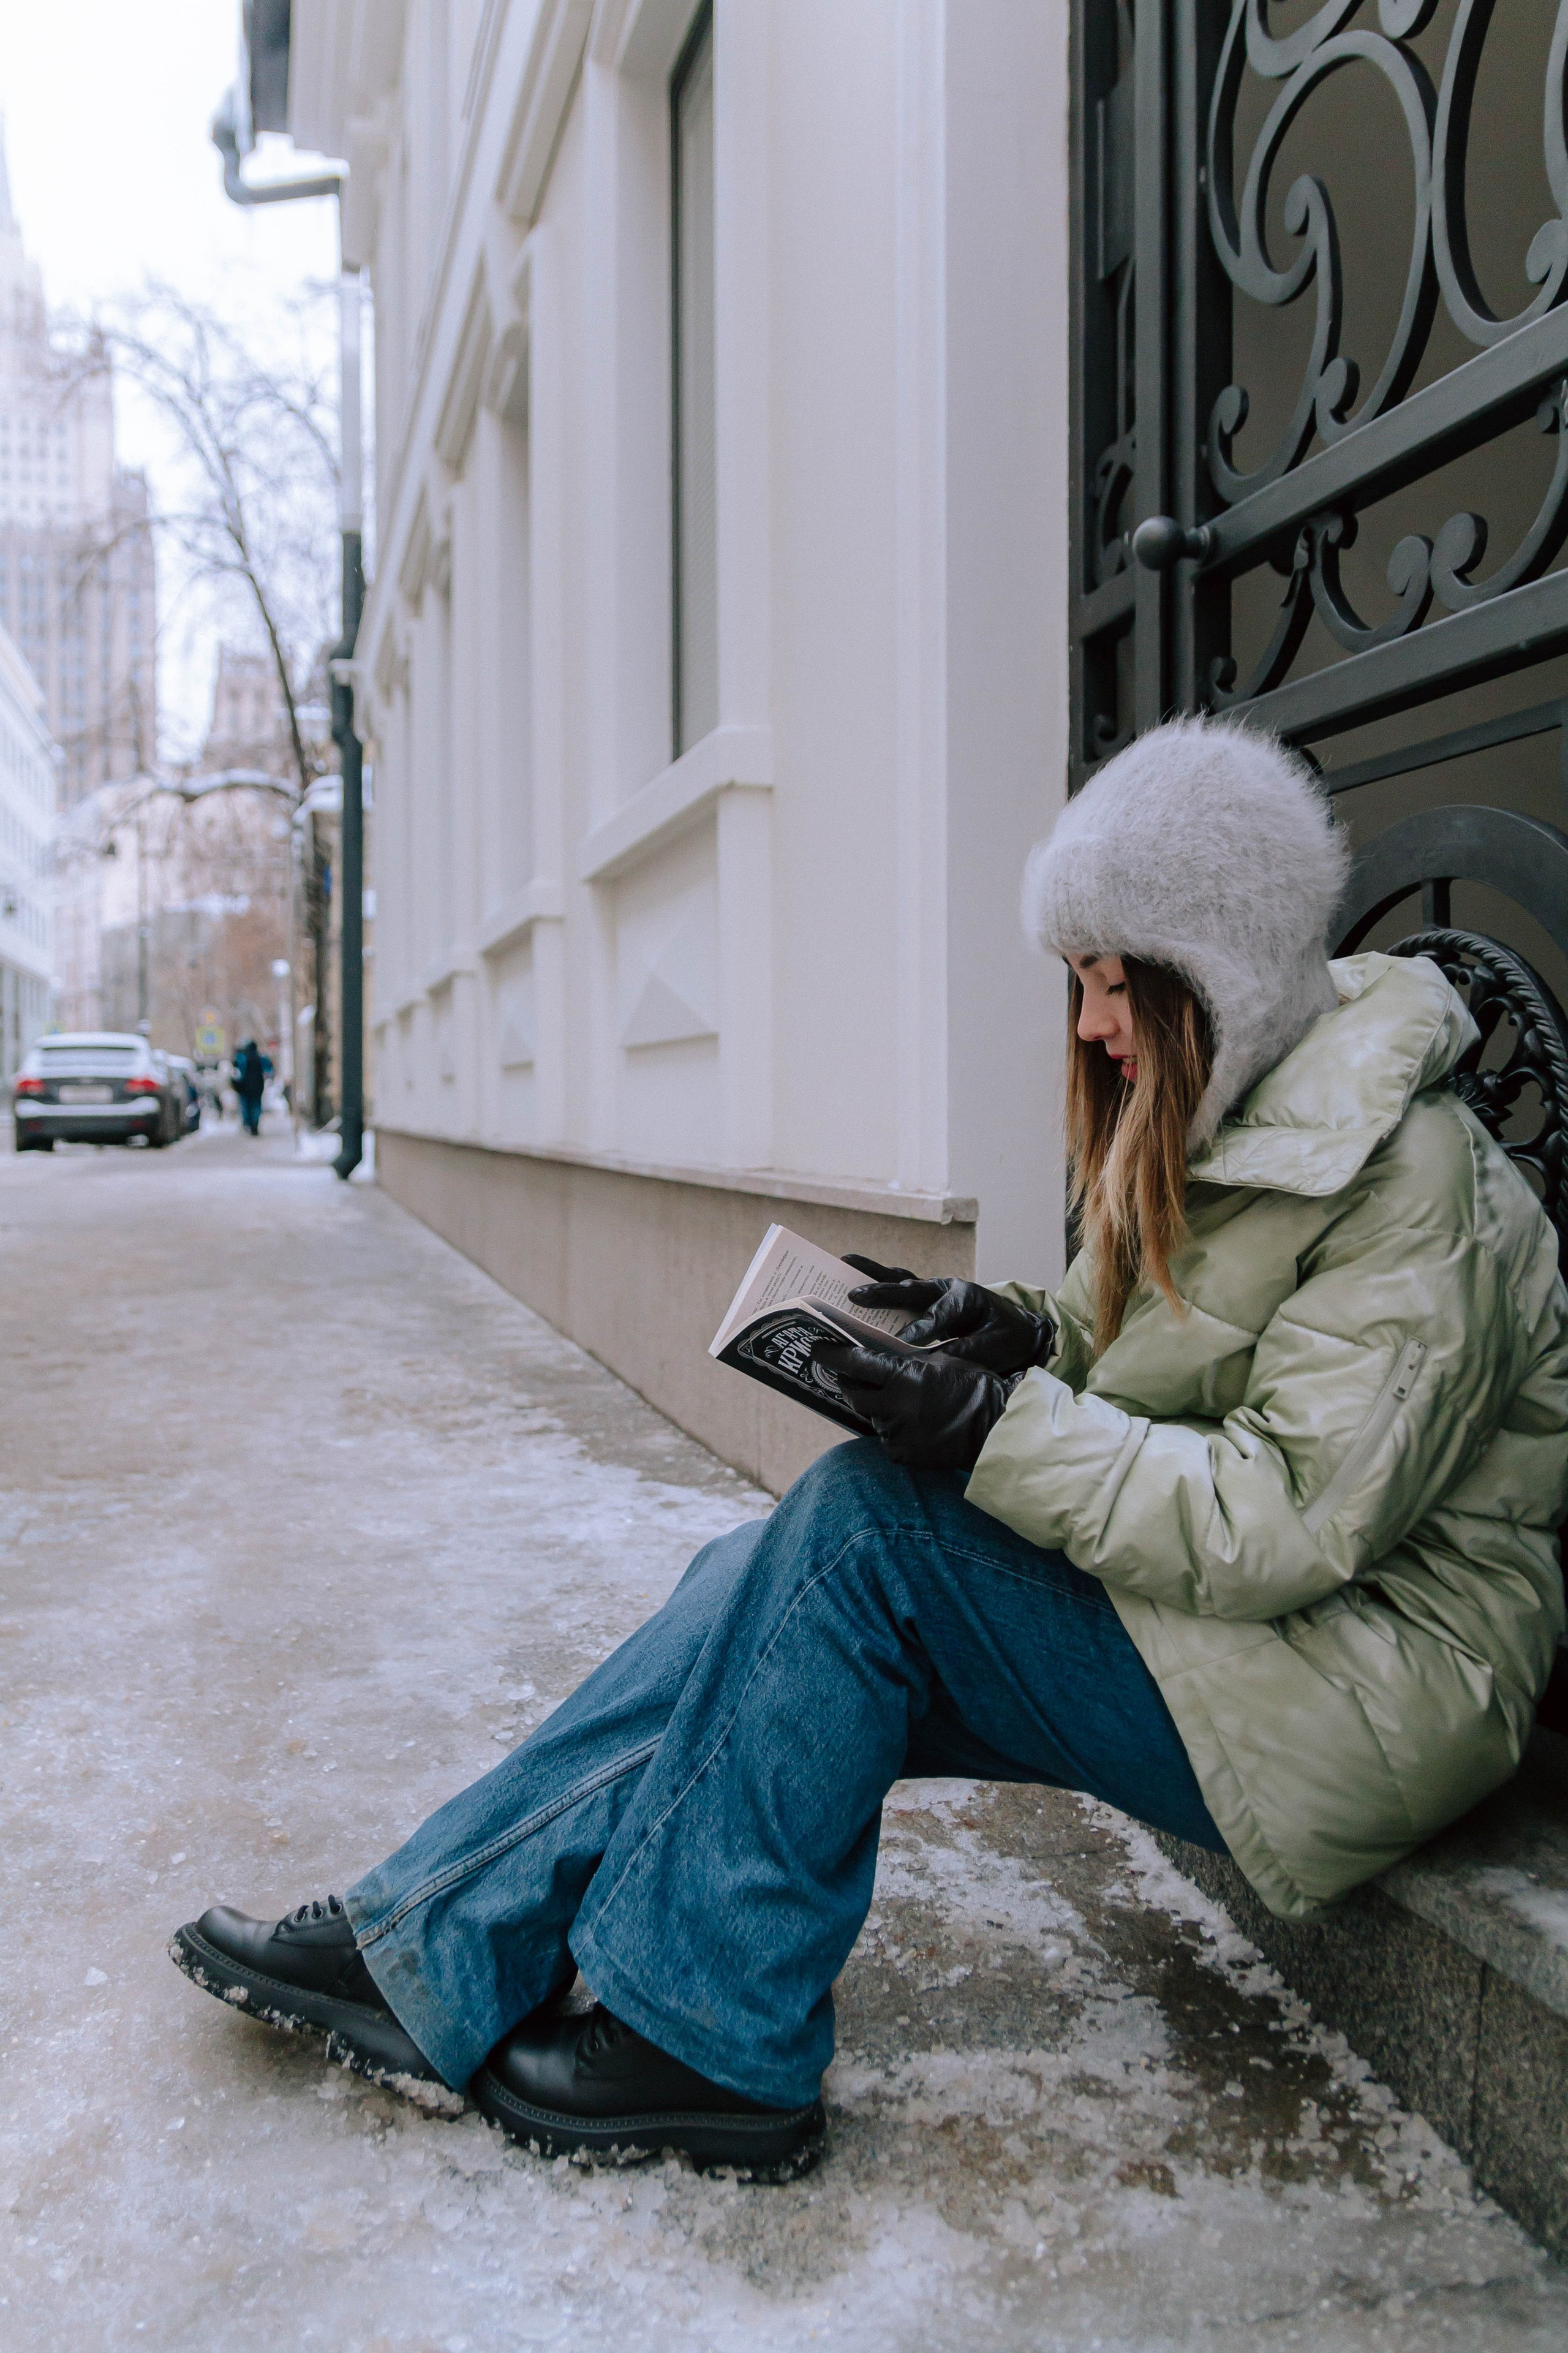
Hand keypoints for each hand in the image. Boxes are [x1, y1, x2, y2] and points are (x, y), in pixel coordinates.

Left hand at [817, 1340, 1011, 1471]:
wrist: (996, 1428)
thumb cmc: (973, 1387)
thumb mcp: (939, 1361)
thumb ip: (905, 1362)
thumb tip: (876, 1360)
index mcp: (903, 1376)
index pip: (854, 1363)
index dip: (831, 1355)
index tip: (816, 1349)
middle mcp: (894, 1406)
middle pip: (853, 1393)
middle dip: (848, 1382)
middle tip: (850, 1376)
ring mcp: (896, 1433)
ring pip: (872, 1416)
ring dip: (879, 1408)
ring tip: (903, 1403)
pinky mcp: (901, 1454)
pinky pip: (886, 1438)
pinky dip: (894, 1430)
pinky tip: (915, 1425)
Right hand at [844, 1257, 1053, 1375]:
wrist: (1023, 1329)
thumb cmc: (1009, 1338)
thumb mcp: (995, 1348)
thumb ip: (963, 1352)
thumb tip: (930, 1361)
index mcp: (967, 1297)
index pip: (938, 1315)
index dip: (920, 1329)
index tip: (901, 1343)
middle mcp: (947, 1288)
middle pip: (911, 1289)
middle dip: (882, 1293)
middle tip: (854, 1296)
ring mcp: (936, 1290)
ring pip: (901, 1280)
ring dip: (873, 1274)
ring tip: (844, 1262)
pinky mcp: (928, 1297)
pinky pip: (900, 1287)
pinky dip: (878, 1280)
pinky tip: (855, 1276)